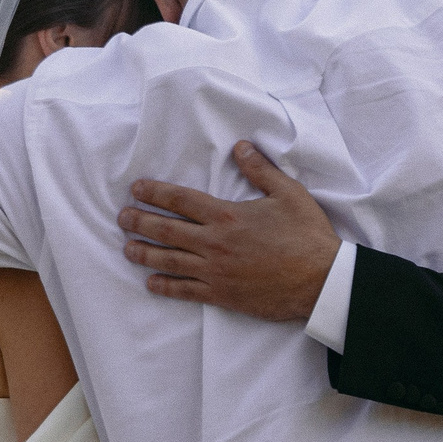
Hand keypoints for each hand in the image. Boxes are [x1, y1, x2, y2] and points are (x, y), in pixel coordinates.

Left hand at [118, 142, 339, 321]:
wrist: (320, 281)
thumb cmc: (307, 236)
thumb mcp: (289, 194)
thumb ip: (260, 170)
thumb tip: (241, 146)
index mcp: (227, 215)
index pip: (181, 200)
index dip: (155, 192)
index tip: (137, 189)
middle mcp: (214, 243)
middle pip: (166, 230)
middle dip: (140, 222)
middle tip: (122, 217)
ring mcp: (215, 271)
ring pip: (169, 261)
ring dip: (144, 253)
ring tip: (127, 248)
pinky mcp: (222, 295)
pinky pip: (185, 291)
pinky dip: (165, 287)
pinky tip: (151, 283)